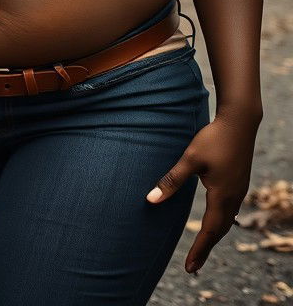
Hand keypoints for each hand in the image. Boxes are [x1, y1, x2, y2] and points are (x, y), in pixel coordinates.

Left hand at [146, 114, 259, 272]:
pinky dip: (220, 222)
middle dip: (206, 248)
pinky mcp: (238, 183)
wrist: (239, 123)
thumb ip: (171, 180)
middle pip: (220, 231)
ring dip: (214, 236)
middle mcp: (234, 198)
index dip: (199, 250)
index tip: (190, 268)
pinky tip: (215, 221)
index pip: (209, 231)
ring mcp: (239, 191)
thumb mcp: (190, 159)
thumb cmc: (213, 139)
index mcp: (222, 196)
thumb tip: (151, 199)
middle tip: (193, 266)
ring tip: (202, 247)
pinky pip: (230, 211)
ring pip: (227, 221)